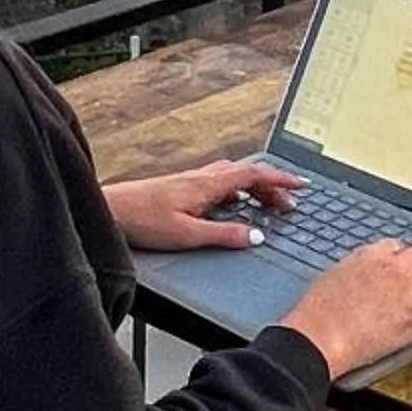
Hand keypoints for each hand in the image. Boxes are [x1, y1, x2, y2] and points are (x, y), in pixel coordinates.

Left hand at [104, 162, 305, 254]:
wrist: (110, 210)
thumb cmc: (142, 219)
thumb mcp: (188, 234)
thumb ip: (224, 235)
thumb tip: (256, 236)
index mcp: (208, 184)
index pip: (254, 175)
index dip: (281, 180)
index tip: (301, 186)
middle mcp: (202, 178)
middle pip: (247, 174)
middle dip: (273, 186)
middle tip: (290, 203)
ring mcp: (191, 182)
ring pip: (233, 177)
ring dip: (255, 187)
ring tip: (268, 204)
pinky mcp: (181, 189)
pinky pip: (220, 183)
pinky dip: (237, 191)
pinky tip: (233, 205)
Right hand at [283, 240, 411, 382]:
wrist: (319, 336)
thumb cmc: (318, 314)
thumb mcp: (334, 276)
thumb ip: (356, 268)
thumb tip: (364, 272)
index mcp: (370, 254)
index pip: (400, 246)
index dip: (407, 258)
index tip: (410, 267)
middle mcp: (393, 266)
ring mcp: (408, 289)